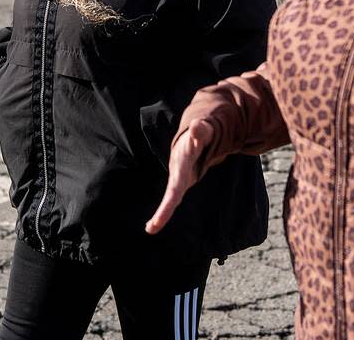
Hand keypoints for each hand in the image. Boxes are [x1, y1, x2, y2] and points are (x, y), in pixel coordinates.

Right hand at [145, 120, 214, 234]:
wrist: (194, 136)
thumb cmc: (200, 134)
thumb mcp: (203, 131)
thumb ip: (201, 130)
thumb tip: (196, 125)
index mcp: (182, 164)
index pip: (176, 185)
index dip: (169, 200)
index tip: (160, 213)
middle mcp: (177, 174)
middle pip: (171, 195)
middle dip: (164, 210)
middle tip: (152, 227)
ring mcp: (179, 179)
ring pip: (171, 198)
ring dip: (163, 214)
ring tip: (150, 228)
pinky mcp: (182, 183)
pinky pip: (174, 198)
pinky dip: (165, 211)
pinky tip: (152, 225)